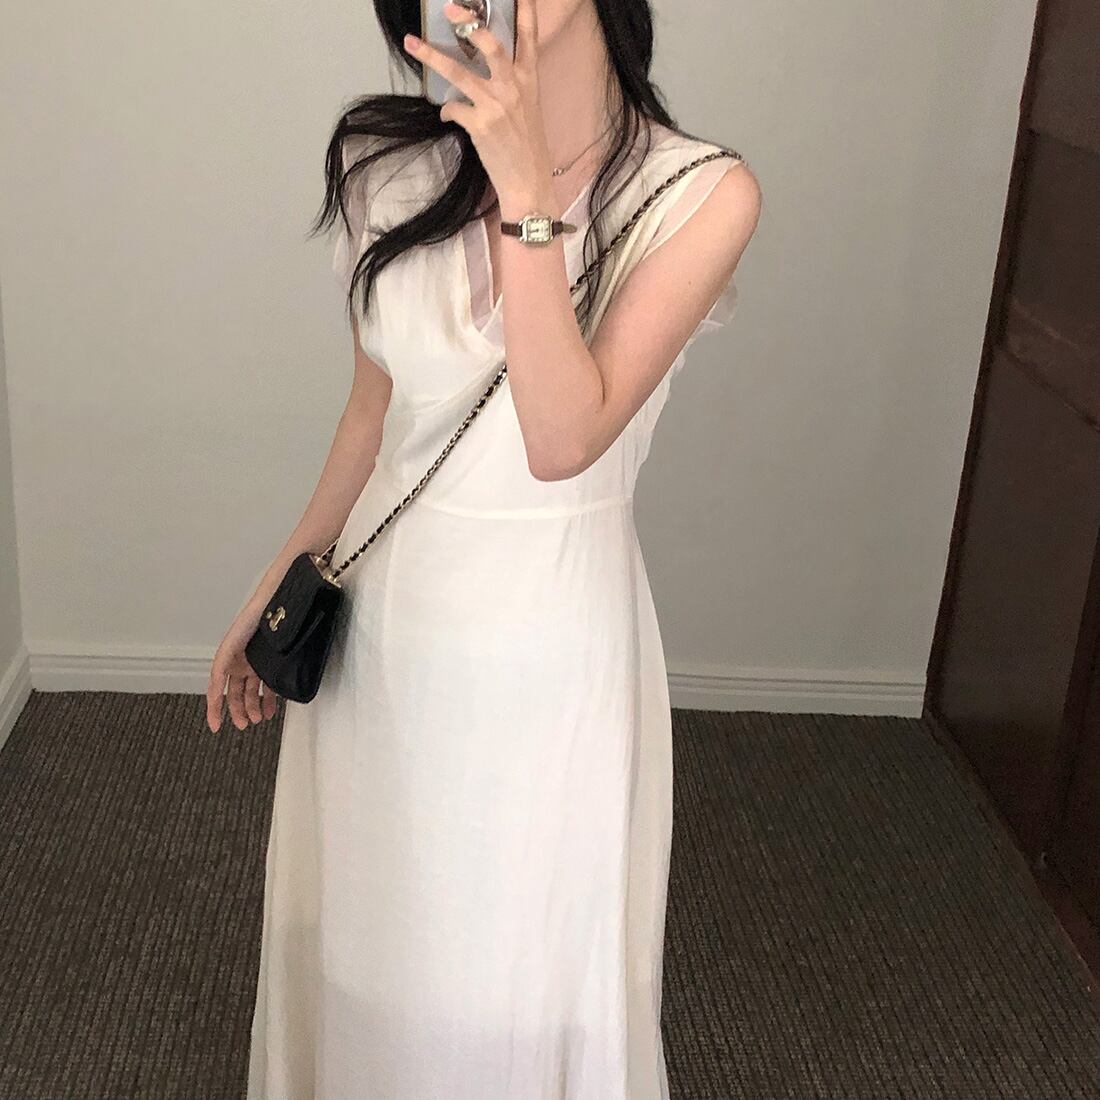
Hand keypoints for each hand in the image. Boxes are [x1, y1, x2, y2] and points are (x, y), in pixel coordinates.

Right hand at [206, 605, 278, 732]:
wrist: (278, 596)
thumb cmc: (257, 613)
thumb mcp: (234, 642)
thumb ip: (222, 665)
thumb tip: (214, 691)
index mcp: (227, 655)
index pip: (216, 687)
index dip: (214, 708)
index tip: (216, 726)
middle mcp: (239, 659)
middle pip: (234, 692)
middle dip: (238, 711)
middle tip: (245, 725)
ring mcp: (254, 660)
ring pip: (251, 690)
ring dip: (253, 707)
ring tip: (260, 718)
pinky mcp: (269, 660)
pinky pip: (266, 683)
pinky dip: (268, 697)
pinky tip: (271, 708)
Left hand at [404, 0, 554, 211]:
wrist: (528, 183)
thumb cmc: (527, 149)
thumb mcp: (527, 109)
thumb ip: (511, 86)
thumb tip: (484, 75)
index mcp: (529, 81)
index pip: (529, 38)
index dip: (525, 11)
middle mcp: (513, 88)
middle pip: (490, 45)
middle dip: (468, 23)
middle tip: (450, 9)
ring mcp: (496, 105)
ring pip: (459, 72)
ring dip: (432, 56)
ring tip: (412, 43)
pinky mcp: (480, 125)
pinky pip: (453, 107)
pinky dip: (448, 111)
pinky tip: (450, 117)